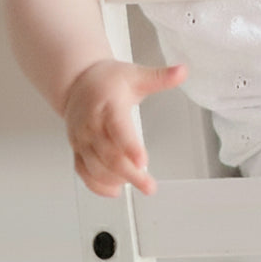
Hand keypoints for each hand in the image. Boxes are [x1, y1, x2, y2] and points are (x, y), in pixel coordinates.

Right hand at [63, 58, 187, 196]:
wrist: (77, 82)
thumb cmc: (108, 80)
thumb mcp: (136, 74)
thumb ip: (161, 77)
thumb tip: (183, 71)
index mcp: (108, 105)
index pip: (118, 128)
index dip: (130, 146)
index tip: (144, 162)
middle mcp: (91, 124)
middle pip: (109, 155)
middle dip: (130, 173)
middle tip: (149, 185)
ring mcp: (82, 139)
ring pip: (96, 167)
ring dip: (116, 179)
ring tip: (139, 183)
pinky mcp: (77, 149)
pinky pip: (84, 172)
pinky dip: (97, 185)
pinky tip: (115, 190)